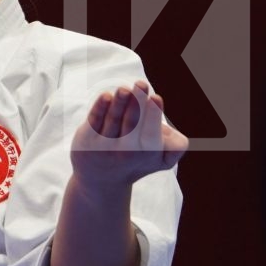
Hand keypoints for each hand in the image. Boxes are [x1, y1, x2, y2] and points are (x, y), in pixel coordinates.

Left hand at [69, 78, 188, 187]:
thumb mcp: (161, 160)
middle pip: (132, 123)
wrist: (102, 180)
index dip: (153, 115)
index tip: (156, 98)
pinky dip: (99, 109)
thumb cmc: (138, 160)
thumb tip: (179, 138)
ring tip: (124, 89)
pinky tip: (106, 96)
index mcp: (147, 153)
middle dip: (137, 103)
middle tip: (141, 84)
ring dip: (119, 104)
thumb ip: (176, 148)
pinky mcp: (86, 140)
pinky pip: (94, 122)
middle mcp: (125, 152)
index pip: (151, 132)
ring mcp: (104, 146)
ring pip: (113, 120)